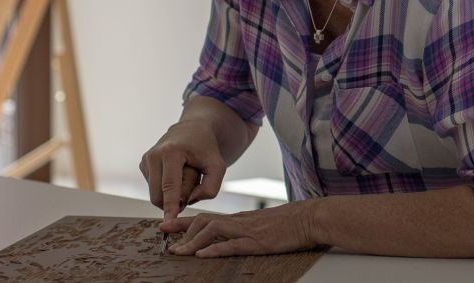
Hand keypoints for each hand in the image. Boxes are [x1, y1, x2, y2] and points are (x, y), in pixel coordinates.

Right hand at [140, 120, 226, 219]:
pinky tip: (176, 174)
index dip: (169, 206)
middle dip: (175, 200)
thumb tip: (189, 202)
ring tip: (185, 175)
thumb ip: (210, 188)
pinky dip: (166, 187)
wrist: (192, 129)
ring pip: (155, 194)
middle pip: (159, 195)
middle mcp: (154, 155)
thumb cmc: (206, 149)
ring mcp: (146, 159)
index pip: (169, 186)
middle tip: (193, 185)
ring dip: (172, 193)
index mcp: (171, 152)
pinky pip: (154, 188)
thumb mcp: (218, 166)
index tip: (169, 221)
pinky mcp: (143, 164)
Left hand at [159, 201, 320, 257]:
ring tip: (178, 252)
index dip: (184, 222)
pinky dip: (215, 250)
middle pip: (203, 221)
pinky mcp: (258, 241)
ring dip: (193, 242)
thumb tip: (228, 240)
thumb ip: (245, 231)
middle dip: (181, 229)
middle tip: (163, 236)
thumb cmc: (289, 224)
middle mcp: (239, 222)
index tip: (166, 226)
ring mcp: (247, 230)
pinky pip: (232, 245)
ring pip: (213, 231)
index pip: (206, 217)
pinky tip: (203, 255)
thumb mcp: (262, 226)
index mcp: (239, 219)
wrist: (310, 218)